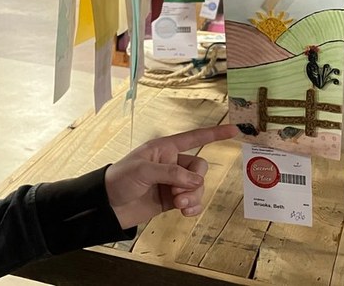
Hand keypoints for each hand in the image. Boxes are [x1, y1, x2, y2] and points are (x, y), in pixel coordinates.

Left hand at [105, 124, 238, 228]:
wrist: (109, 205)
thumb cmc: (121, 178)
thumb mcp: (143, 170)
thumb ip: (171, 173)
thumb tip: (195, 180)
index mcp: (165, 148)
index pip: (194, 138)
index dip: (214, 134)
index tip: (234, 130)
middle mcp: (172, 163)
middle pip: (199, 167)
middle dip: (194, 181)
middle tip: (178, 193)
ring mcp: (173, 182)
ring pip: (198, 186)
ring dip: (193, 197)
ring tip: (178, 205)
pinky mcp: (172, 199)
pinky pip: (193, 201)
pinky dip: (193, 207)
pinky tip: (185, 213)